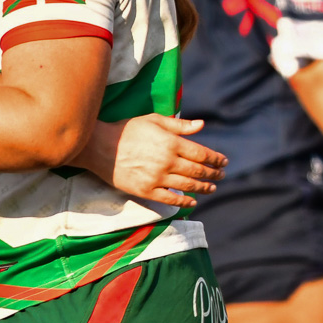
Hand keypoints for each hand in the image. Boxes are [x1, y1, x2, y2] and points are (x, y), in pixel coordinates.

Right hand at [82, 115, 227, 208]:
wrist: (98, 146)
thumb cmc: (127, 130)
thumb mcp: (154, 120)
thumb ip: (179, 125)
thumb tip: (201, 125)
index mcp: (171, 143)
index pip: (202, 153)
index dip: (215, 159)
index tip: (224, 162)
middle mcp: (167, 161)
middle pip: (197, 171)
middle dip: (213, 174)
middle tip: (221, 175)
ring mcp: (156, 178)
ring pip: (187, 186)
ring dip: (203, 188)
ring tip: (212, 188)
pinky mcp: (145, 191)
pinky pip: (169, 199)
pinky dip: (183, 202)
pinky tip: (192, 202)